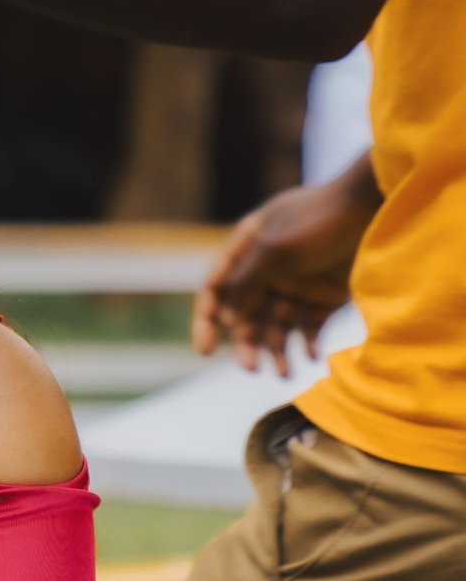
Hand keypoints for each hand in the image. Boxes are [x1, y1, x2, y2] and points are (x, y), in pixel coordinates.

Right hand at [192, 161, 378, 376]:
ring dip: (278, 351)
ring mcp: (297, 283)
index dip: (206, 322)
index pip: (216, 290)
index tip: (204, 351)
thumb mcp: (272, 249)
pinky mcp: (326, 295)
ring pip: (278, 326)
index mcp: (247, 250)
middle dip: (247, 343)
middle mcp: (268, 269)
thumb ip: (244, 283)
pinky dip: (309, 344)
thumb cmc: (320, 220)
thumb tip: (226, 317)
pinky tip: (313, 358)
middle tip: (251, 369)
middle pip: (246, 314)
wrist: (375, 206)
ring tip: (285, 374)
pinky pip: (310, 326)